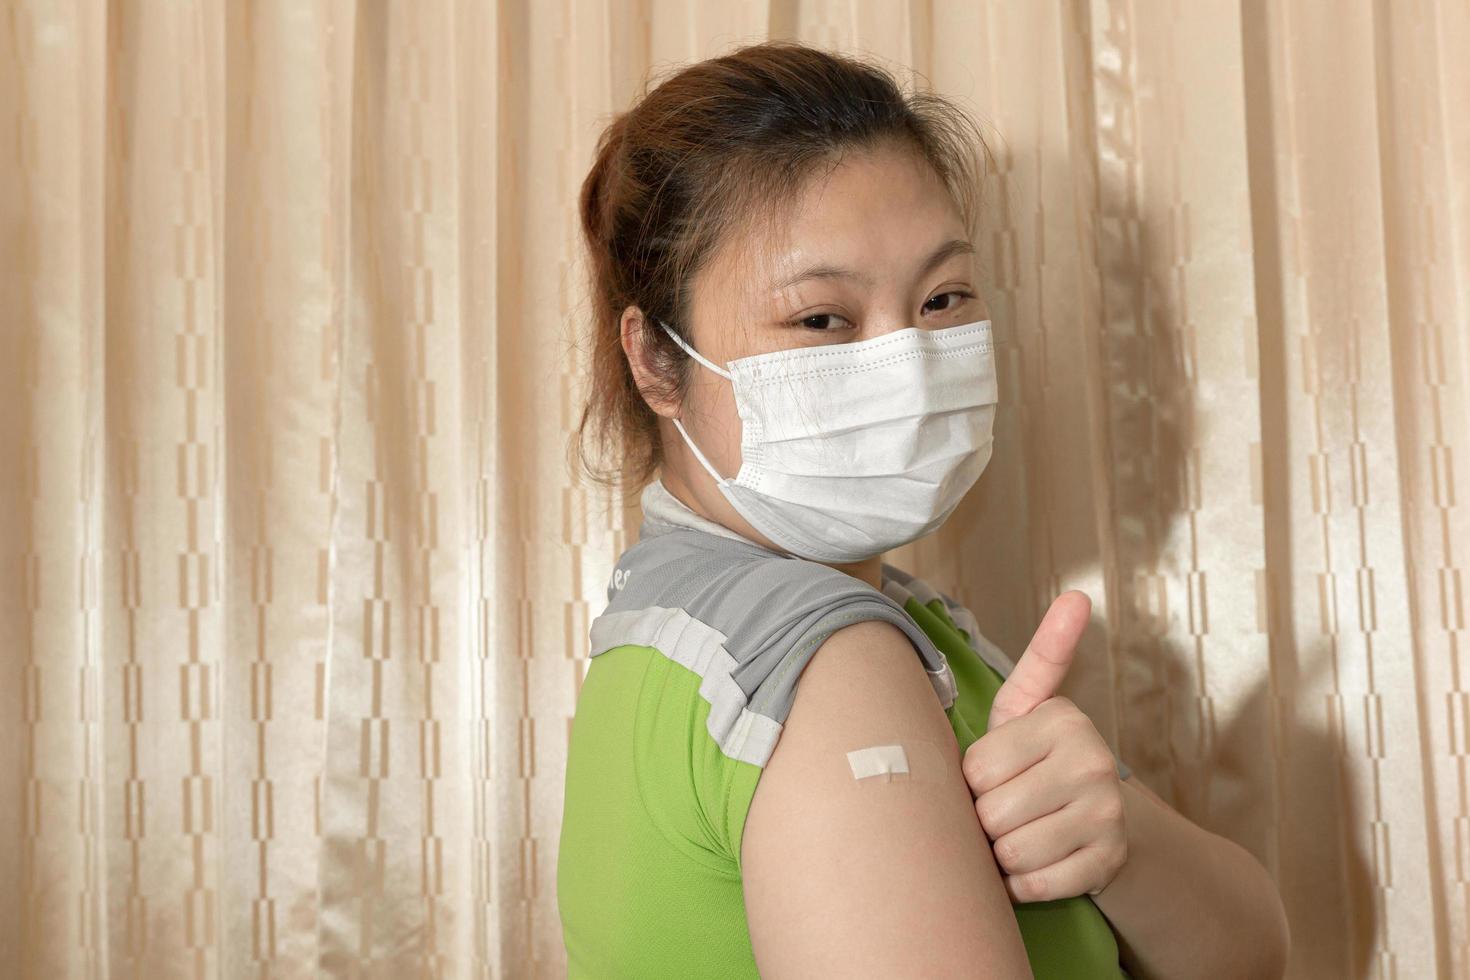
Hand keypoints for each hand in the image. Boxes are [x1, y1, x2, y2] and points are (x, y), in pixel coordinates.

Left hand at [960, 591, 1127, 903]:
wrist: (1108, 823)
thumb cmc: (1043, 761)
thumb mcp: (1031, 707)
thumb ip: (1043, 655)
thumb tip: (1079, 595)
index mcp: (1064, 720)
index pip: (975, 769)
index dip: (974, 780)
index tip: (998, 774)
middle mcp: (1093, 762)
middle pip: (990, 813)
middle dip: (986, 820)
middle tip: (1009, 809)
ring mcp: (1106, 816)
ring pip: (1010, 853)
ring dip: (1002, 855)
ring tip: (1022, 834)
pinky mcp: (1108, 864)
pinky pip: (1035, 886)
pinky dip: (1023, 884)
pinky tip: (1039, 864)